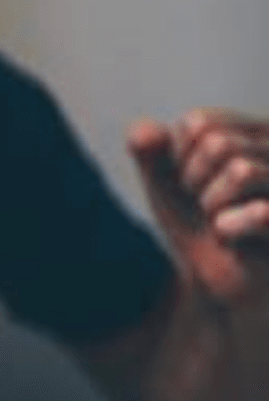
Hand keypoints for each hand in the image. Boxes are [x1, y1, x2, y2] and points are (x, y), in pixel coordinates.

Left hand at [129, 109, 268, 306]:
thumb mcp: (165, 181)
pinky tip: (232, 237)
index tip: (189, 182)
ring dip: (213, 205)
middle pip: (219, 143)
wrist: (213, 278)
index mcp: (253, 130)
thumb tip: (143, 132)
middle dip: (195, 182)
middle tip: (206, 206)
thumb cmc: (194, 221)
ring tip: (221, 220)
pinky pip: (262, 212)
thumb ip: (149, 150)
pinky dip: (230, 227)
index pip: (198, 122)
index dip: (178, 158)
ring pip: (241, 170)